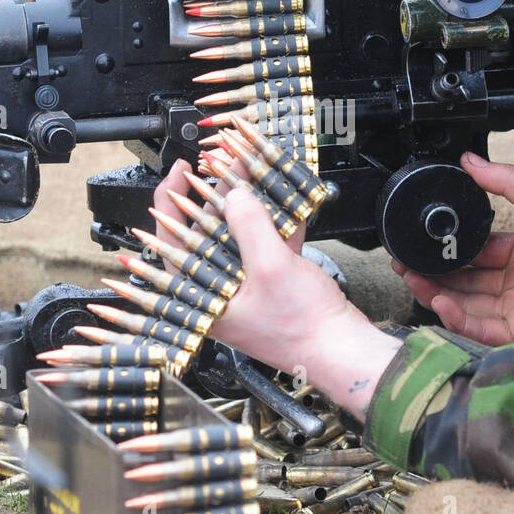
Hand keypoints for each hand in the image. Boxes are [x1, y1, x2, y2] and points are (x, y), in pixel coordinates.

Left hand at [151, 161, 400, 417]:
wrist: (342, 349)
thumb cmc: (302, 327)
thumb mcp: (272, 268)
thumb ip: (250, 226)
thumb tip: (236, 194)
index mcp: (203, 295)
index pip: (170, 240)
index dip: (170, 200)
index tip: (180, 170)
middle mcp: (219, 290)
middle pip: (207, 230)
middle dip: (219, 192)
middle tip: (227, 164)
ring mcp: (246, 284)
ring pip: (239, 232)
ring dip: (249, 201)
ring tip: (253, 170)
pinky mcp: (271, 280)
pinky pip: (266, 241)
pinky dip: (273, 219)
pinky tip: (282, 193)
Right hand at [394, 151, 513, 345]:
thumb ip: (509, 183)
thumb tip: (472, 160)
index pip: (477, 250)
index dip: (450, 247)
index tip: (424, 241)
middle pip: (464, 278)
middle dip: (434, 271)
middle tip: (405, 262)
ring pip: (465, 302)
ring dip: (436, 291)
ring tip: (412, 278)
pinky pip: (479, 326)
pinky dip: (455, 315)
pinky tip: (437, 300)